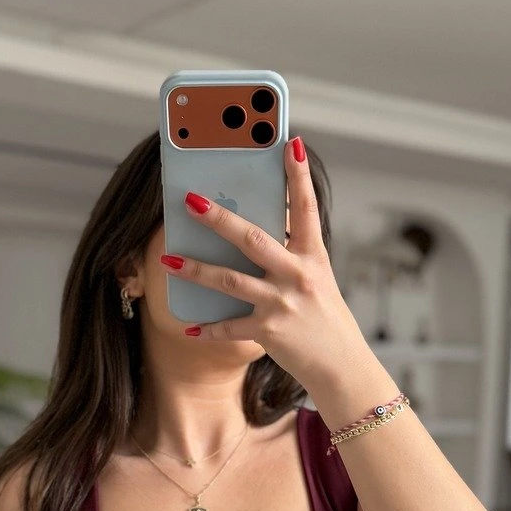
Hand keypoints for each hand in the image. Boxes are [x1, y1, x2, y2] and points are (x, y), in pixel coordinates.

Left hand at [161, 135, 366, 392]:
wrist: (344, 367)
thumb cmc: (327, 321)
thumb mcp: (318, 280)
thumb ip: (291, 257)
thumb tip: (254, 232)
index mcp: (313, 257)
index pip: (306, 208)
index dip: (298, 175)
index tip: (290, 143)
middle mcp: (298, 276)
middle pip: (252, 239)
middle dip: (219, 219)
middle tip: (191, 200)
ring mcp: (282, 304)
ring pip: (230, 280)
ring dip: (195, 269)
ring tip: (167, 258)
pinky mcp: (269, 332)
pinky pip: (229, 327)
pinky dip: (208, 329)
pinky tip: (189, 327)